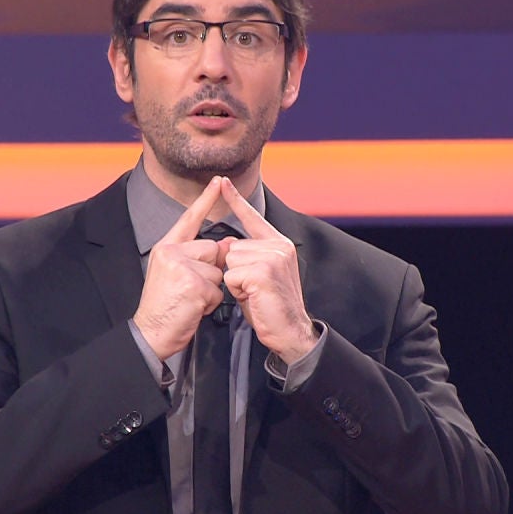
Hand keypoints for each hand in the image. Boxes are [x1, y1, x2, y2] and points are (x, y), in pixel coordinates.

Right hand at [133, 176, 229, 359]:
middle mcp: (171, 252)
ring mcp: (181, 268)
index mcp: (166, 247)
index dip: (205, 200)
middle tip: (192, 289)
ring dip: (211, 290)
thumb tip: (225, 246)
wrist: (150, 332)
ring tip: (191, 300)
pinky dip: (210, 304)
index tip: (218, 181)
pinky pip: (217, 290)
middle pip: (213, 249)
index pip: (189, 219)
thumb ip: (196, 257)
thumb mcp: (174, 274)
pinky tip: (193, 309)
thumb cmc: (164, 306)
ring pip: (218, 271)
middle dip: (212, 270)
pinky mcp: (193, 285)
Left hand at [219, 177, 318, 362]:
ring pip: (230, 260)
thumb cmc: (271, 307)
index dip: (236, 200)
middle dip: (235, 270)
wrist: (290, 331)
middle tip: (254, 289)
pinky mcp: (264, 271)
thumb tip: (229, 243)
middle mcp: (279, 246)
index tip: (223, 182)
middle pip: (233, 246)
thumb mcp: (258, 276)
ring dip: (235, 281)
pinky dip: (237, 290)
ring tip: (254, 293)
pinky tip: (253, 298)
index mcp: (279, 244)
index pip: (253, 218)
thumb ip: (246, 256)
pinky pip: (231, 275)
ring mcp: (274, 257)